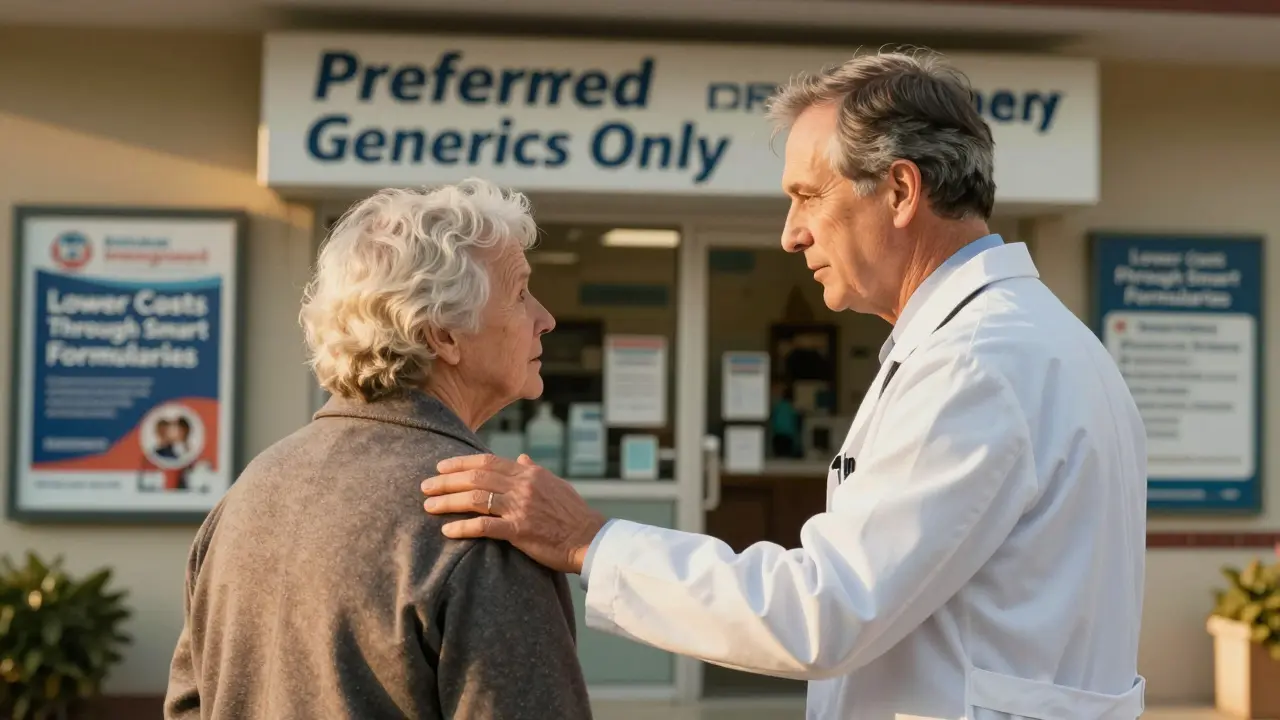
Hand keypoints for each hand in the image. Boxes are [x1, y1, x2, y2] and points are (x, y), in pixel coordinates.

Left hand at [421, 454, 606, 573]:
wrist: (589, 538)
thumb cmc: (573, 513)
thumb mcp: (555, 484)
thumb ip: (534, 471)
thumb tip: (520, 458)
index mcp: (528, 474)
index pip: (487, 462)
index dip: (460, 463)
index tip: (441, 467)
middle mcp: (522, 486)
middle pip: (476, 478)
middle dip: (446, 481)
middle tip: (425, 486)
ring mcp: (520, 508)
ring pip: (475, 499)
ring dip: (448, 502)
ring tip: (428, 507)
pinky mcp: (520, 531)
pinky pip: (485, 526)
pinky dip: (464, 527)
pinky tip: (447, 530)